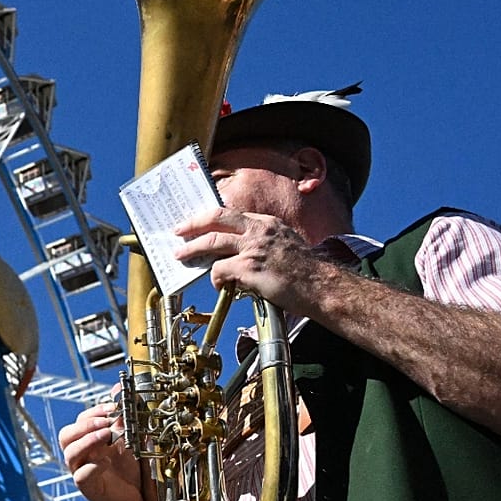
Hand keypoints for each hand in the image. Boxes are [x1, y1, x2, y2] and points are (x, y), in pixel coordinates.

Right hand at [57, 396, 144, 500]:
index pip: (80, 421)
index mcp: (90, 443)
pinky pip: (81, 475)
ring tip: (107, 436)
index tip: (113, 407)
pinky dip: (93, 466)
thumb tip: (121, 390)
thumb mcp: (133, 441)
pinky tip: (107, 462)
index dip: (94, 411)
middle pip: (66, 435)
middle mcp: (83, 456)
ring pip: (70, 453)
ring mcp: (83, 472)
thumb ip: (127, 419)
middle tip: (105, 422)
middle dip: (85, 425)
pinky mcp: (89, 489)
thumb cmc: (134, 474)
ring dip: (87, 441)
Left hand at [174, 207, 330, 315]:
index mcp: (268, 223)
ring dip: (192, 249)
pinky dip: (216, 279)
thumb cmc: (305, 273)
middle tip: (179, 230)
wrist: (321, 287)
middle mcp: (260, 230)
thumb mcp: (284, 246)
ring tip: (181, 256)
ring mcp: (253, 247)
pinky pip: (220, 270)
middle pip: (217, 218)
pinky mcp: (249, 267)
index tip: (198, 220)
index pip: (232, 213)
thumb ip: (261, 243)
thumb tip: (234, 252)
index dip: (212, 217)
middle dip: (194, 223)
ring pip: (212, 241)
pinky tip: (221, 286)